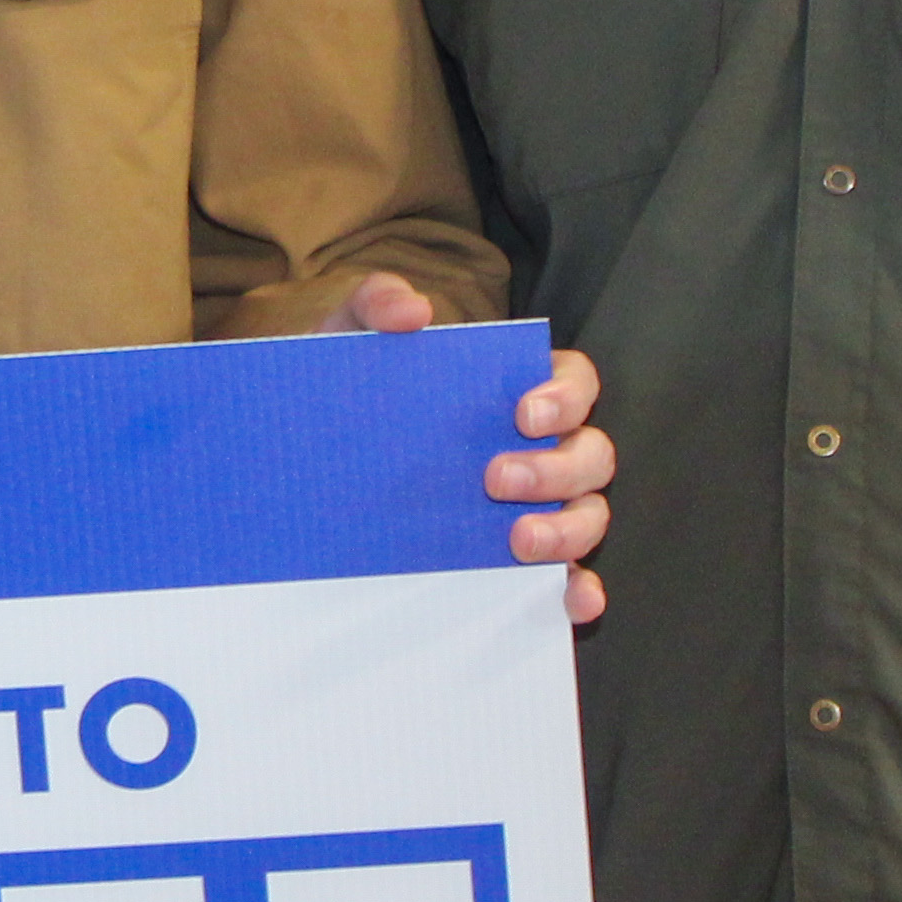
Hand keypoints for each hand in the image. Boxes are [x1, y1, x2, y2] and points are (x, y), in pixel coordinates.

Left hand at [340, 272, 615, 630]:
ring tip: (519, 539)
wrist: (309, 451)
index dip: (565, 396)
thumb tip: (415, 311)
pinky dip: (581, 590)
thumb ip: (375, 301)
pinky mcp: (522, 560)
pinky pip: (571, 578)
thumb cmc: (351, 389)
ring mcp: (539, 507)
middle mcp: (542, 450)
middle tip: (495, 477)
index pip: (576, 382)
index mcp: (518, 392)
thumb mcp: (350, 336)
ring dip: (568, 528)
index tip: (522, 413)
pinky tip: (575, 599)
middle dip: (556, 468)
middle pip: (591, 454)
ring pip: (590, 515)